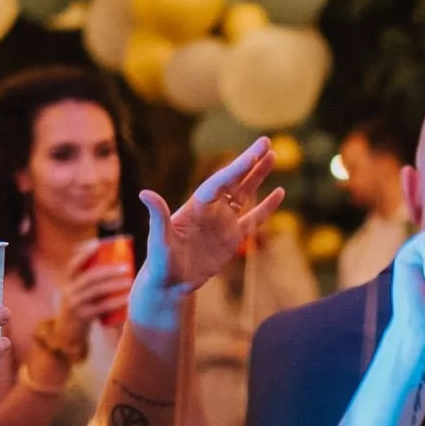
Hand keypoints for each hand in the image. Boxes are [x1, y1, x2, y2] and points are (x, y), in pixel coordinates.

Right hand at [54, 240, 133, 351]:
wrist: (67, 334)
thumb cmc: (80, 309)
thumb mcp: (79, 293)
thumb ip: (91, 282)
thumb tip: (116, 266)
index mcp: (69, 282)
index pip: (73, 263)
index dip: (84, 253)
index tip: (97, 244)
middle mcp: (69, 290)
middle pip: (90, 276)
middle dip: (109, 270)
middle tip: (126, 267)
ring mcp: (74, 304)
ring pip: (96, 290)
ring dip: (114, 284)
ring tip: (129, 281)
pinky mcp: (82, 316)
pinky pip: (101, 307)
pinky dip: (115, 302)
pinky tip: (126, 299)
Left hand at [137, 137, 284, 303]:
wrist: (170, 283)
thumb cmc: (160, 261)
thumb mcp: (159, 238)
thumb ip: (158, 215)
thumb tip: (145, 193)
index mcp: (197, 205)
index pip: (220, 182)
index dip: (236, 169)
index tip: (252, 155)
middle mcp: (211, 209)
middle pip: (235, 180)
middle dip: (250, 162)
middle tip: (266, 142)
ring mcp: (224, 222)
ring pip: (245, 194)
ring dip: (258, 176)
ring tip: (272, 156)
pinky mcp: (233, 238)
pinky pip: (253, 218)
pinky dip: (266, 207)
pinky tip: (279, 193)